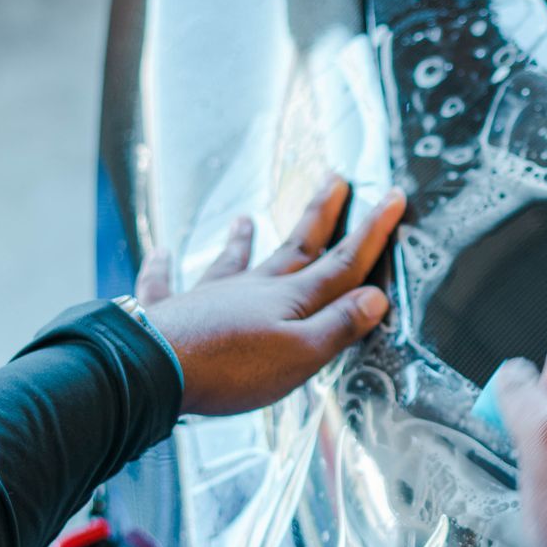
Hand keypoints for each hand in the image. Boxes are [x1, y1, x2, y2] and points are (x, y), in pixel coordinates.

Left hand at [137, 178, 405, 415]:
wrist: (154, 369)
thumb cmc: (231, 367)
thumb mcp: (301, 354)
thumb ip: (338, 325)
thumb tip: (376, 297)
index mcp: (290, 298)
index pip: (342, 261)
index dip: (372, 231)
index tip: (392, 198)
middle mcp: (252, 288)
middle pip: (294, 246)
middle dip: (320, 213)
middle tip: (335, 178)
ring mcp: (210, 296)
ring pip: (232, 260)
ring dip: (242, 239)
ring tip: (245, 218)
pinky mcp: (171, 312)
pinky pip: (165, 283)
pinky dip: (163, 267)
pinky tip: (161, 252)